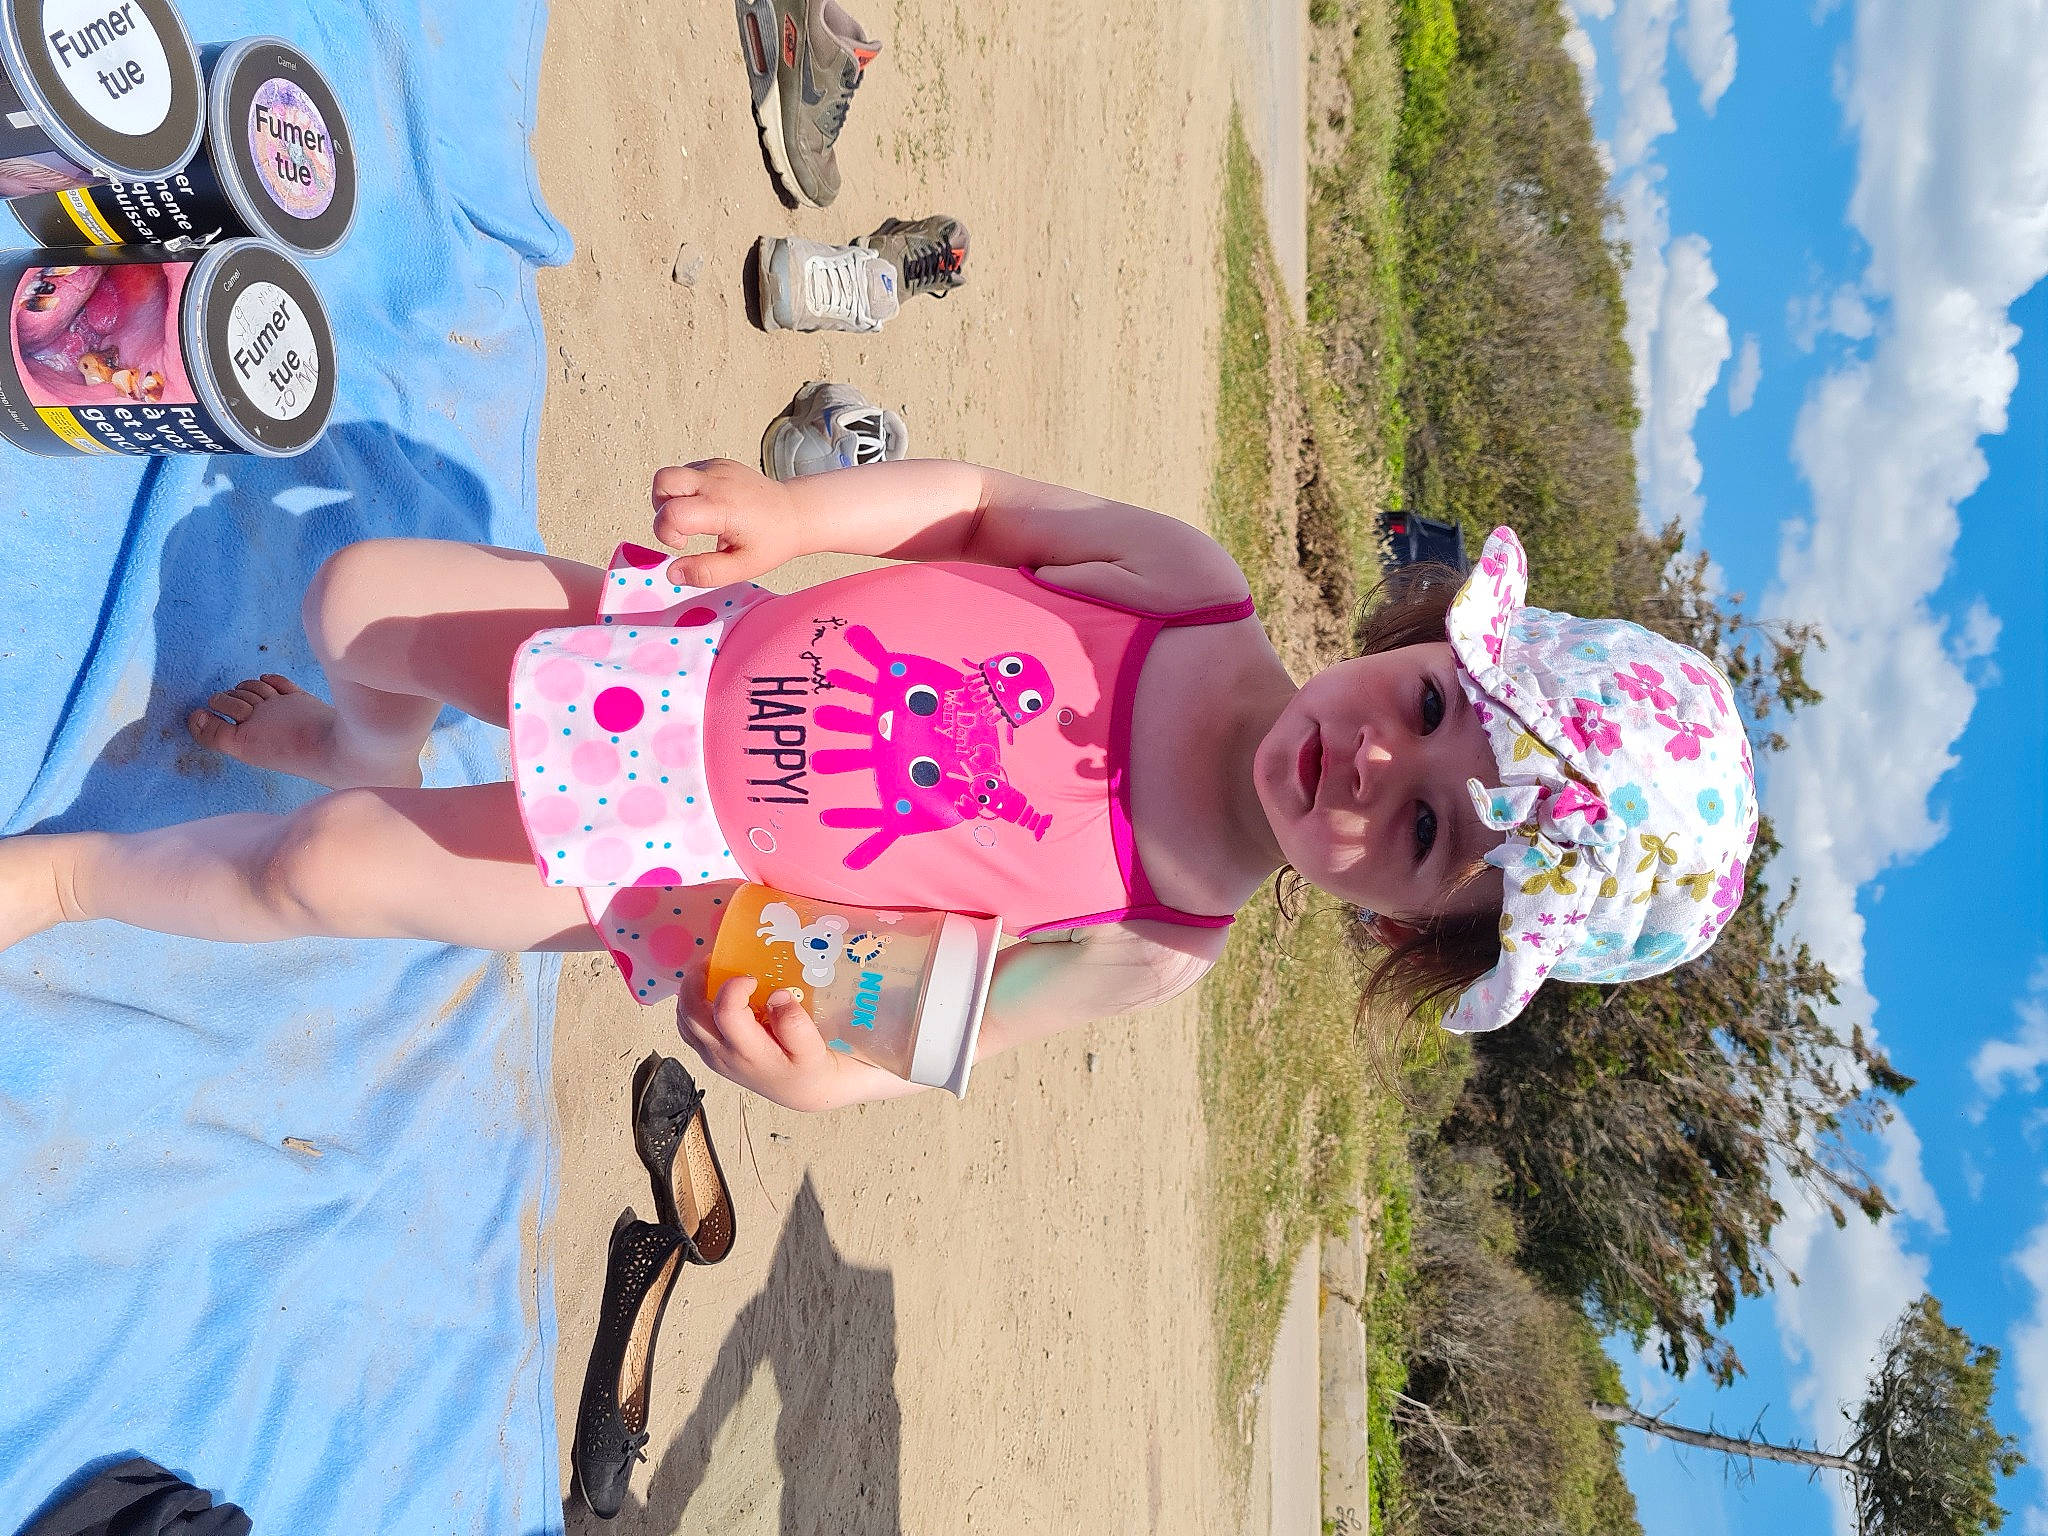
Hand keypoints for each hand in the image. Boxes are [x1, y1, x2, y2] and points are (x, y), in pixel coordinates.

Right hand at [650, 458, 803, 586]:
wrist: (795, 512)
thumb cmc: (772, 540)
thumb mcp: (742, 567)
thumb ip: (706, 573)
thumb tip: (672, 573)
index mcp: (722, 507)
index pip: (672, 512)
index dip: (666, 532)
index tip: (683, 545)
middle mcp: (716, 481)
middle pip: (662, 481)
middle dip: (659, 508)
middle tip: (680, 527)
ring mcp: (716, 468)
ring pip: (670, 475)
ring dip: (670, 500)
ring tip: (693, 520)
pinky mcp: (717, 464)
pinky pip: (686, 473)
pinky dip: (685, 492)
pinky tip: (706, 508)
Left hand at [676, 971, 856, 1111]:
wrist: (802, 1090)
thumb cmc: (807, 1067)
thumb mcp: (812, 1049)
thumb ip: (795, 1023)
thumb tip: (776, 995)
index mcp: (748, 1052)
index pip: (726, 1014)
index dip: (734, 988)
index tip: (752, 977)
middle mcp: (723, 1054)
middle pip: (691, 1015)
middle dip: (696, 981)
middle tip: (713, 960)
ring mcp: (712, 1055)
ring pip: (683, 1020)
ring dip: (689, 991)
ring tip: (708, 971)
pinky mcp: (710, 1053)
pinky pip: (687, 1026)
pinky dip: (690, 1003)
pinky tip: (707, 991)